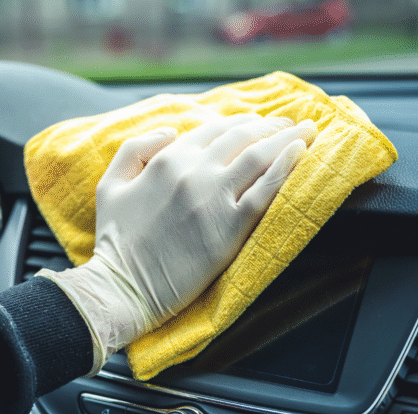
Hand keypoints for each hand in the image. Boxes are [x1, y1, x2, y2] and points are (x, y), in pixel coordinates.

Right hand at [38, 114, 317, 373]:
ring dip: (287, 139)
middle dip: (271, 126)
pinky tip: (301, 153)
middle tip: (291, 124)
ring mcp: (213, 199)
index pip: (214, 130)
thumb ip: (135, 149)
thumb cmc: (115, 240)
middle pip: (242, 138)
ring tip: (307, 133)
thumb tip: (171, 131)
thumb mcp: (110, 185)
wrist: (123, 287)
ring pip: (259, 157)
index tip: (259, 123)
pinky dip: (286, 167)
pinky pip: (266, 190)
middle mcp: (193, 172)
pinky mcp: (230, 228)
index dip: (241, 123)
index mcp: (166, 160)